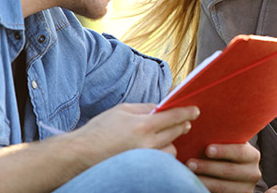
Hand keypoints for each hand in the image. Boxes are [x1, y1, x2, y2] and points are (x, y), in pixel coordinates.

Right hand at [72, 103, 198, 159]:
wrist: (81, 154)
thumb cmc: (99, 130)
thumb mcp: (122, 110)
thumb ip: (144, 108)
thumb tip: (161, 108)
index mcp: (143, 125)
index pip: (174, 117)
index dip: (187, 112)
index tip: (195, 110)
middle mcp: (147, 144)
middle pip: (176, 133)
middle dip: (182, 126)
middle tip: (185, 122)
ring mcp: (146, 158)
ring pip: (171, 150)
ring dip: (171, 142)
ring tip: (165, 137)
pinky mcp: (142, 168)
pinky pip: (161, 162)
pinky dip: (162, 155)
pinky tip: (157, 150)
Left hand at [187, 143, 261, 192]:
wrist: (230, 175)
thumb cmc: (223, 156)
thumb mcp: (228, 147)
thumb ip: (222, 140)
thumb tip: (201, 129)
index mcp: (252, 156)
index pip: (240, 152)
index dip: (224, 151)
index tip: (207, 149)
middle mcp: (253, 173)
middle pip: (229, 170)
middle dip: (208, 167)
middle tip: (189, 163)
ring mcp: (246, 188)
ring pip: (223, 187)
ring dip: (203, 180)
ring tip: (187, 174)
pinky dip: (205, 189)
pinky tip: (194, 184)